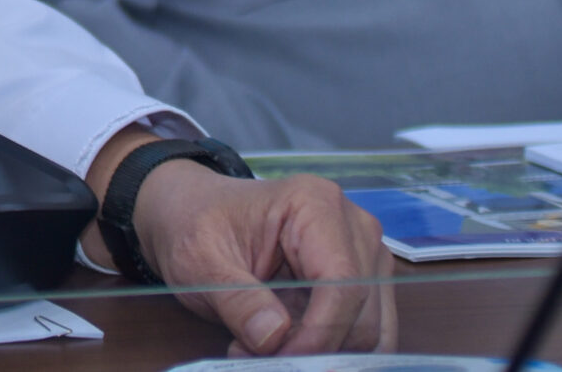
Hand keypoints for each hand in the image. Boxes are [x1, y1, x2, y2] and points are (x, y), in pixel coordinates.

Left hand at [130, 161, 394, 355]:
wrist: (191, 212)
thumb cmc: (195, 226)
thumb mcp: (199, 262)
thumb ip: (236, 300)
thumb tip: (275, 336)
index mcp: (315, 205)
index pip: (343, 284)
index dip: (319, 333)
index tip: (282, 360)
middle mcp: (353, 227)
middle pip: (363, 313)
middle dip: (316, 348)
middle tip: (258, 356)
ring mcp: (363, 255)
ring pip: (370, 331)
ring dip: (322, 354)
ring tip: (264, 351)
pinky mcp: (361, 282)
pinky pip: (363, 333)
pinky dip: (327, 350)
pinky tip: (282, 347)